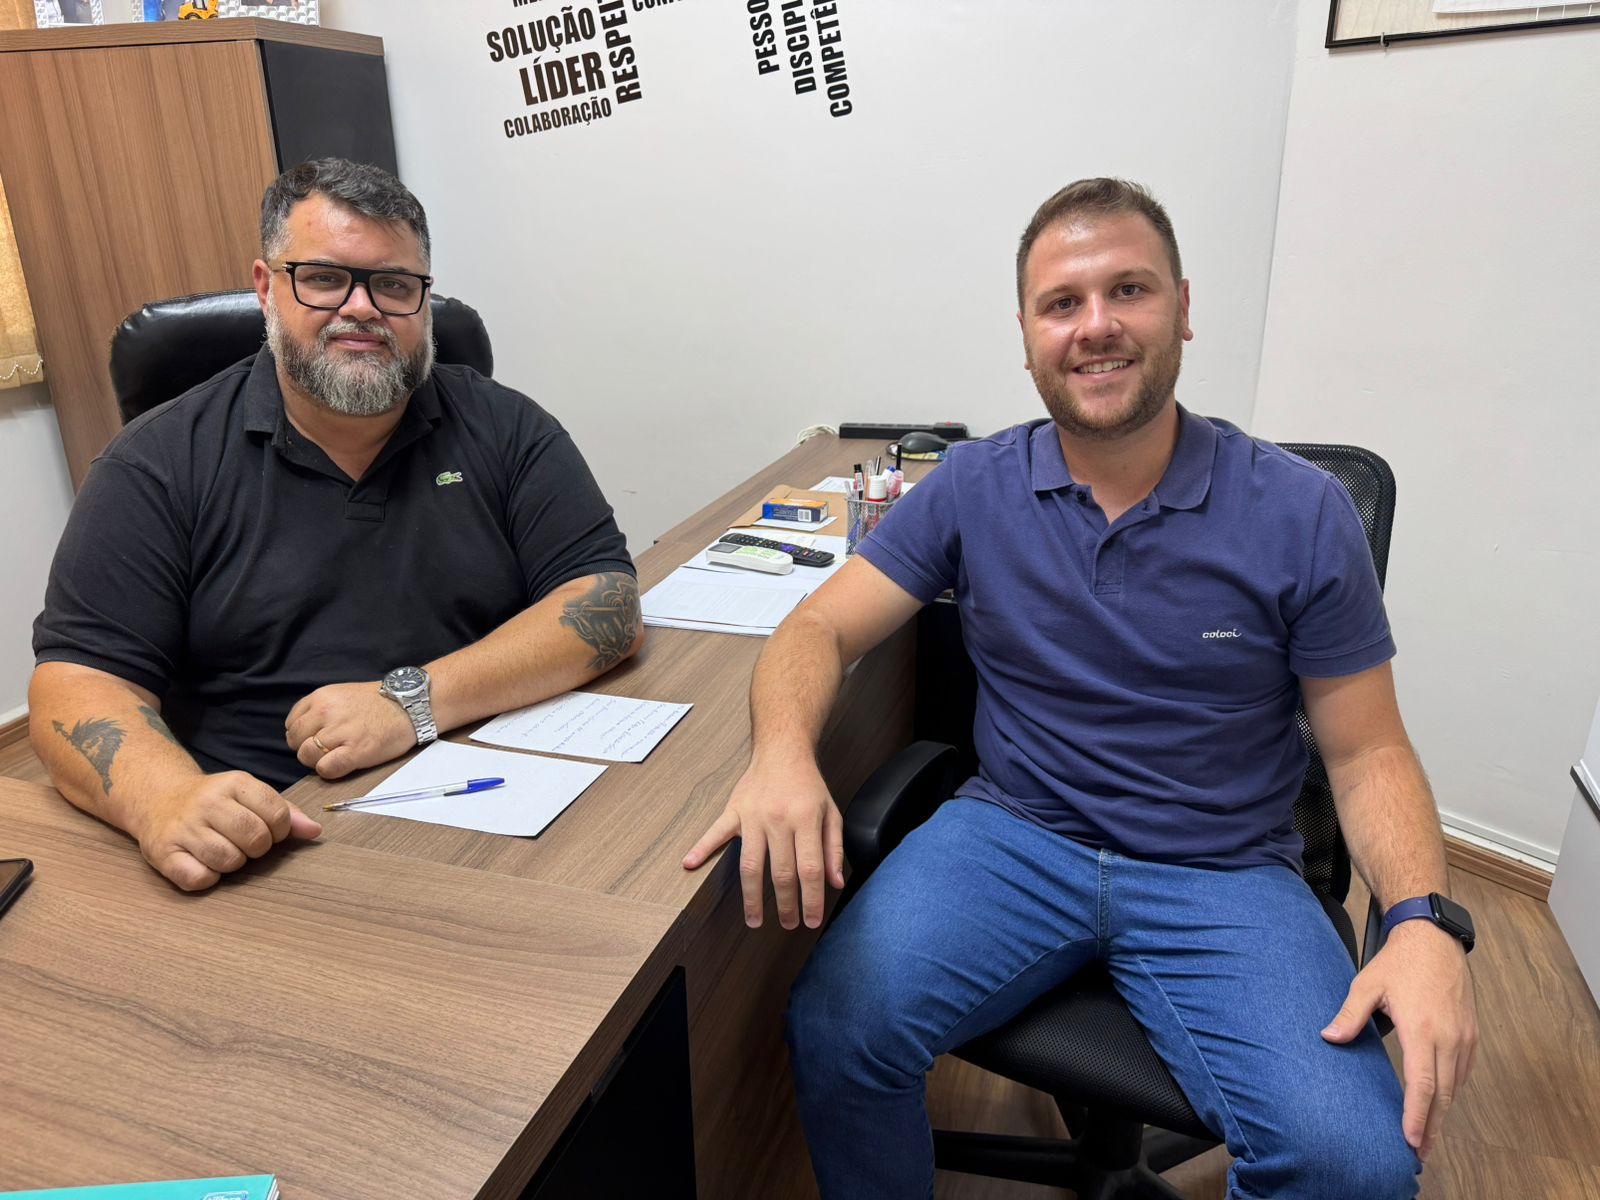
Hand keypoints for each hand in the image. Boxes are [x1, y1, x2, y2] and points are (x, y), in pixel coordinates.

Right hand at [133, 771, 321, 891]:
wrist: (158, 799)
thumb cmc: (215, 802)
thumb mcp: (249, 796)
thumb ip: (285, 812)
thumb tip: (315, 831)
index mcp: (235, 783)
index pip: (278, 815)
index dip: (279, 831)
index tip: (266, 831)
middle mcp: (208, 802)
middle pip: (255, 839)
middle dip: (258, 849)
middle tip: (244, 844)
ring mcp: (183, 827)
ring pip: (228, 860)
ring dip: (232, 863)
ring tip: (224, 851)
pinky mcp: (163, 853)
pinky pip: (198, 878)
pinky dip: (207, 878)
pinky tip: (203, 863)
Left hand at [285, 682, 415, 778]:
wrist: (411, 706)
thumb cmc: (379, 703)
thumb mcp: (342, 694)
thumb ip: (320, 709)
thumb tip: (304, 732)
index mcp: (321, 697)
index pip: (292, 724)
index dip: (302, 735)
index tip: (317, 738)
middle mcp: (326, 712)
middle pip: (296, 741)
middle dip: (307, 748)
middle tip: (328, 749)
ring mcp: (340, 732)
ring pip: (307, 756)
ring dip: (318, 761)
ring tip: (337, 756)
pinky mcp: (355, 751)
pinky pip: (325, 769)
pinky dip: (330, 770)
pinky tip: (344, 763)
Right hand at [682, 753, 845, 930]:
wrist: (782, 751)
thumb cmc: (808, 786)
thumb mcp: (831, 813)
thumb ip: (833, 848)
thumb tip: (834, 882)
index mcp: (805, 820)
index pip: (810, 869)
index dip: (812, 899)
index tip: (811, 920)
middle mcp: (778, 819)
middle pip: (781, 872)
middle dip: (785, 904)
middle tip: (787, 925)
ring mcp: (753, 816)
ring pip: (750, 864)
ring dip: (752, 896)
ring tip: (754, 920)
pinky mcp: (734, 811)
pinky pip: (715, 832)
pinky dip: (701, 847)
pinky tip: (689, 864)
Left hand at [1321, 920, 1476, 1161]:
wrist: (1434, 938)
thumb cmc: (1400, 961)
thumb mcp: (1367, 984)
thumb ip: (1350, 1015)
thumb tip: (1329, 1037)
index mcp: (1423, 1030)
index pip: (1422, 1084)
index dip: (1417, 1115)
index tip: (1410, 1140)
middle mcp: (1449, 1038)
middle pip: (1443, 1094)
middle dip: (1431, 1126)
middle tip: (1419, 1152)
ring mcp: (1464, 1037)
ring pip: (1456, 1086)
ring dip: (1442, 1112)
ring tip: (1427, 1135)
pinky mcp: (1471, 1033)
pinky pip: (1463, 1071)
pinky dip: (1452, 1091)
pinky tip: (1440, 1102)